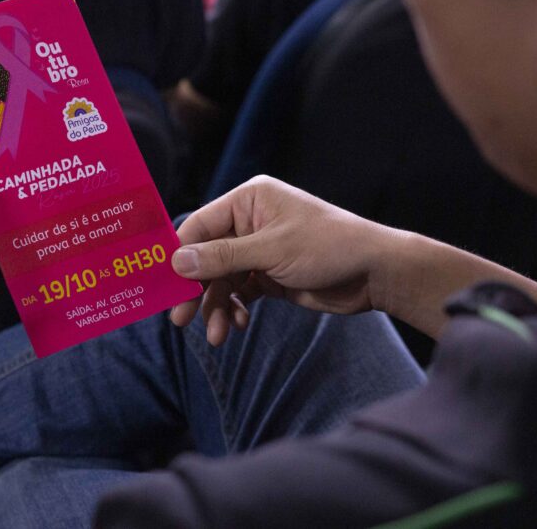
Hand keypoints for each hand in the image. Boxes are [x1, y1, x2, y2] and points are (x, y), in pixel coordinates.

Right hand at [170, 176, 402, 344]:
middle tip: (179, 319)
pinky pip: (239, 292)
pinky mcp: (269, 275)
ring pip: (222, 280)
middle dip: (196, 289)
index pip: (199, 226)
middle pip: (206, 257)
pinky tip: (238, 326)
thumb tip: (176, 262)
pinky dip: (235, 309)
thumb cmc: (328, 247)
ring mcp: (259, 250)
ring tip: (217, 336)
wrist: (376, 274)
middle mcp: (249, 222)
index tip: (161, 284)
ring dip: (217, 307)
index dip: (178, 254)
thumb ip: (222, 257)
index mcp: (248, 200)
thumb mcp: (271, 251)